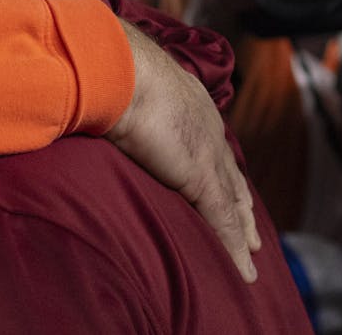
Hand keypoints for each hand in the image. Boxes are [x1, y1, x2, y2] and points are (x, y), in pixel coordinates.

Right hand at [107, 20, 260, 282]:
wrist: (117, 70)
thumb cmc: (108, 70)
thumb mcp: (120, 86)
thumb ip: (117, 99)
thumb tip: (91, 100)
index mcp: (189, 102)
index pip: (210, 144)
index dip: (219, 168)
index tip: (227, 185)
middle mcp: (206, 127)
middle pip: (231, 174)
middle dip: (241, 202)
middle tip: (251, 228)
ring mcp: (206, 153)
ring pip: (233, 202)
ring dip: (243, 230)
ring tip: (251, 252)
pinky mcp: (202, 178)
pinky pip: (224, 222)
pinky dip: (234, 250)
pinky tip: (243, 272)